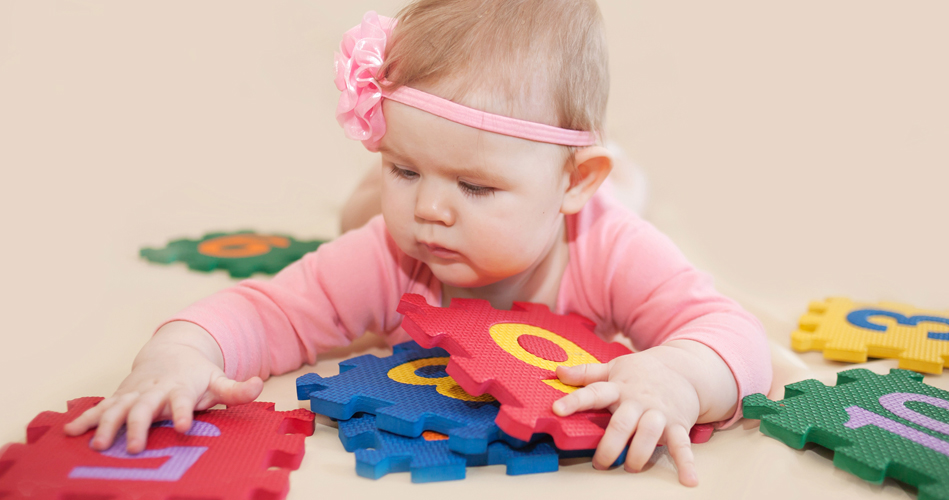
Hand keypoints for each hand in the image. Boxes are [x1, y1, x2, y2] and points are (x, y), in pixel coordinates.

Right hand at [63, 322, 262, 453]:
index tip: (183, 426)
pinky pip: (99, 408)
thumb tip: (258, 385)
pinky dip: (84, 419)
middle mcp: (154, 391)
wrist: (170, 350)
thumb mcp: (218, 379)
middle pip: (145, 408)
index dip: (183, 413)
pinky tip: (70, 433)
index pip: (182, 401)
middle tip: (136, 448)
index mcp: (180, 388)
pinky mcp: (119, 397)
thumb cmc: (195, 373)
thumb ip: (236, 389)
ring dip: (107, 426)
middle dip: (140, 427)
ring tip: (99, 445)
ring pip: (118, 409)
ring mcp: (134, 394)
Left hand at [552, 345, 707, 485]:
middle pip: (621, 423)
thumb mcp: (614, 367)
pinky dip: (686, 463)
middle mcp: (638, 401)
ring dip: (638, 455)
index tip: (557, 409)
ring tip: (629, 467)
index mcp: (618, 387)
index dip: (574, 401)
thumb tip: (558, 372)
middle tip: (600, 463)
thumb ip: (586, 373)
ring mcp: (658, 413)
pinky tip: (688, 479)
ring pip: (648, 434)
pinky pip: (682, 445)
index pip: (593, 393)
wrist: (685, 367)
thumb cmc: (643, 372)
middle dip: (610, 445)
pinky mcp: (678, 425)